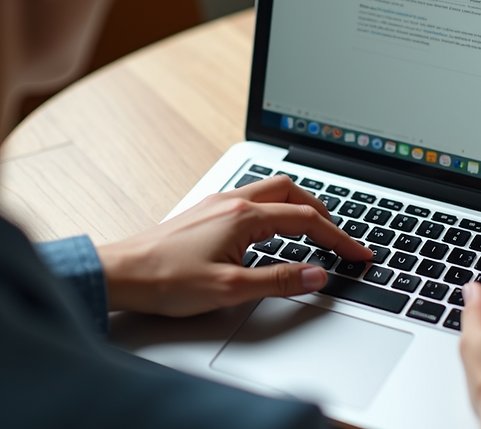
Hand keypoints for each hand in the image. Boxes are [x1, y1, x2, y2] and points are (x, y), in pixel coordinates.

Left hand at [95, 175, 371, 316]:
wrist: (120, 274)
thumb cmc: (166, 280)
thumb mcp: (231, 289)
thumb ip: (280, 280)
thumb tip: (318, 275)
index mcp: (244, 215)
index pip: (307, 220)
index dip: (339, 238)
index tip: (359, 253)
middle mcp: (232, 201)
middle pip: (292, 192)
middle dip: (323, 212)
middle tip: (340, 237)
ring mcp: (217, 204)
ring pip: (271, 192)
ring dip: (298, 207)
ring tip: (315, 230)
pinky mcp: (205, 212)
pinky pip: (252, 200)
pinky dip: (276, 211)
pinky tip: (273, 232)